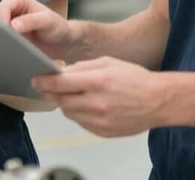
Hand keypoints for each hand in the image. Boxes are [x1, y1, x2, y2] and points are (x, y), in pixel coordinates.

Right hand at [0, 0, 73, 59]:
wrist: (61, 41)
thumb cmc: (57, 27)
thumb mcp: (48, 22)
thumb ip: (32, 21)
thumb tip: (13, 25)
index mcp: (18, 0)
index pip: (3, 7)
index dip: (0, 19)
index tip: (2, 32)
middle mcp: (10, 9)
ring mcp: (7, 23)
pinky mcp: (6, 36)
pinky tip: (2, 53)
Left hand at [32, 56, 163, 136]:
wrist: (158, 101)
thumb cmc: (135, 78)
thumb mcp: (108, 62)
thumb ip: (82, 67)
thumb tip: (61, 72)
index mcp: (98, 81)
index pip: (61, 83)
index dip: (44, 81)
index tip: (36, 79)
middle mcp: (97, 102)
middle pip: (61, 101)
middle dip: (52, 93)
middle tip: (49, 88)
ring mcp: (99, 120)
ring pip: (69, 113)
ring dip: (65, 104)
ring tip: (72, 95)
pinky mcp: (102, 132)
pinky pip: (80, 123)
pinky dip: (78, 114)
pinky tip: (87, 105)